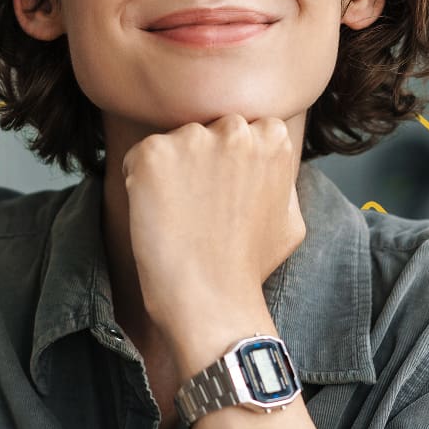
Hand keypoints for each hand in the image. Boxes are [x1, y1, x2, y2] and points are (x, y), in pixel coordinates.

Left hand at [120, 113, 304, 332]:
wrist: (212, 300)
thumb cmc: (249, 267)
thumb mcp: (291, 218)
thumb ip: (281, 178)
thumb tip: (272, 162)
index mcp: (272, 137)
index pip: (240, 129)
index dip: (227, 163)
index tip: (223, 196)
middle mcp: (235, 128)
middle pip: (205, 129)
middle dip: (199, 160)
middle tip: (199, 207)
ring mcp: (193, 138)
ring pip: (172, 143)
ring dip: (170, 172)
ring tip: (179, 217)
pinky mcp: (153, 154)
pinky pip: (137, 158)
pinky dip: (139, 183)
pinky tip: (157, 216)